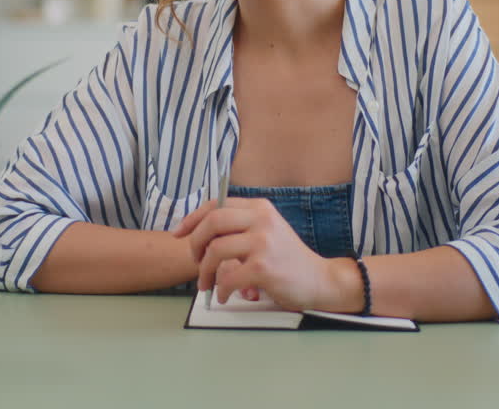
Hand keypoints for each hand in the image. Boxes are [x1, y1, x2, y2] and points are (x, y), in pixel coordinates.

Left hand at [172, 198, 330, 310]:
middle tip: (195, 261)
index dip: (192, 219)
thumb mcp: (266, 232)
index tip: (179, 233)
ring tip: (207, 284)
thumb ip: (239, 227)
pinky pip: (227, 278)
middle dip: (195, 244)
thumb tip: (198, 233)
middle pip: (212, 222)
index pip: (216, 204)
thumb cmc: (287, 260)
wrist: (319, 280)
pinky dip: (221, 290)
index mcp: (260, 208)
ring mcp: (263, 243)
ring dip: (204, 271)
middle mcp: (262, 220)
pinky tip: (225, 295)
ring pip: (215, 250)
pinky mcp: (263, 267)